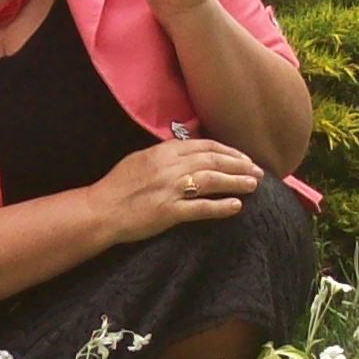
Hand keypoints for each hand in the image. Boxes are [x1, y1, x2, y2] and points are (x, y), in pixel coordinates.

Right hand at [92, 139, 262, 243]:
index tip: (243, 158)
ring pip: (212, 180)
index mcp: (163, 152)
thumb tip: (188, 151)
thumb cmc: (118, 186)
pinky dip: (220, 207)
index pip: (204, 146)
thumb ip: (165, 155)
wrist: (101, 209)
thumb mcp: (140, 159)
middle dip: (239, 165)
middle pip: (213, 161)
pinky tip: (236, 207)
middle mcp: (170, 167)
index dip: (228, 151)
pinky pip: (201, 208)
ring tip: (254, 185)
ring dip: (236, 182)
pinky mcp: (169, 212)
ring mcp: (170, 189)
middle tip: (257, 171)